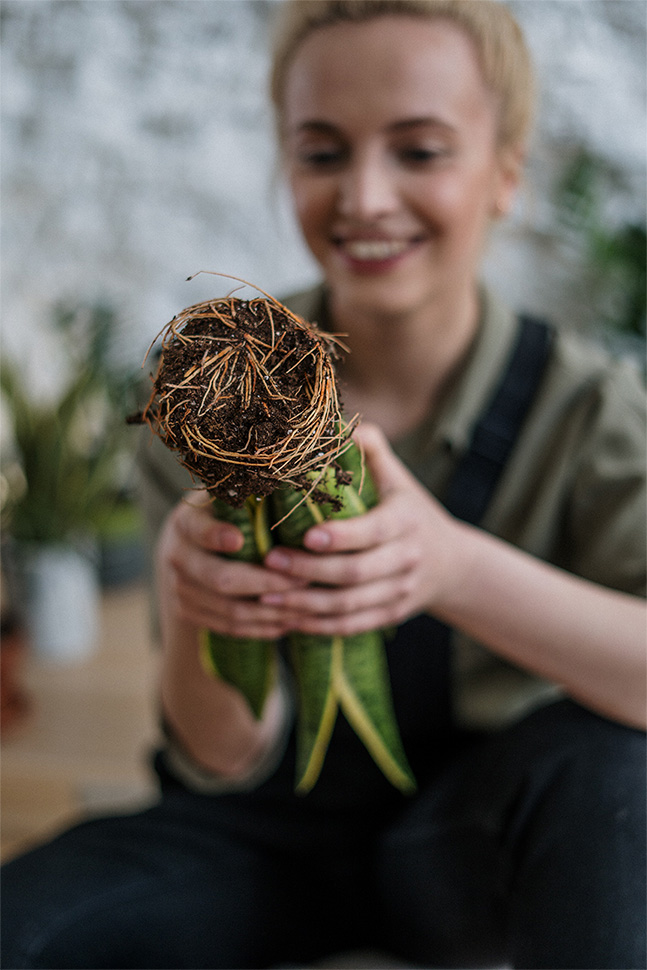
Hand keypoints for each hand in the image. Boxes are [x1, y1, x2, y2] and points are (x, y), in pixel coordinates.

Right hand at [156, 490, 305, 638]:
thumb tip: (289, 482)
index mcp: (186, 521)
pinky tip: (288, 622)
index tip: (239, 539)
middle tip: (304, 580)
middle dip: (267, 582)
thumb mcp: (226, 497)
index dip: (215, 535)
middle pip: (220, 578)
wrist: (184, 546)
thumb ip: (247, 495)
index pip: (197, 529)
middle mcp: (176, 555)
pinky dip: (261, 627)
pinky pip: (228, 627)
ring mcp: (179, 588)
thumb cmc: (222, 514)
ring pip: (229, 609)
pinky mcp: (187, 612)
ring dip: (271, 611)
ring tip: (306, 606)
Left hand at [261, 423, 459, 634]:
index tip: (306, 534)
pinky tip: (287, 618)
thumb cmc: (411, 511)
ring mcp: (399, 592)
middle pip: (356, 573)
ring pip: (349, 606)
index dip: (341, 537)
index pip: (373, 532)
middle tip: (270, 561)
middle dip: (310, 571)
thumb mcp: (400, 479)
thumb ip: (372, 450)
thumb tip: (337, 424)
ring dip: (305, 605)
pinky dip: (317, 626)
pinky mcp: (389, 616)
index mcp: (406, 521)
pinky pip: (350, 626)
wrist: (452, 564)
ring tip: (265, 593)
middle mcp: (406, 559)